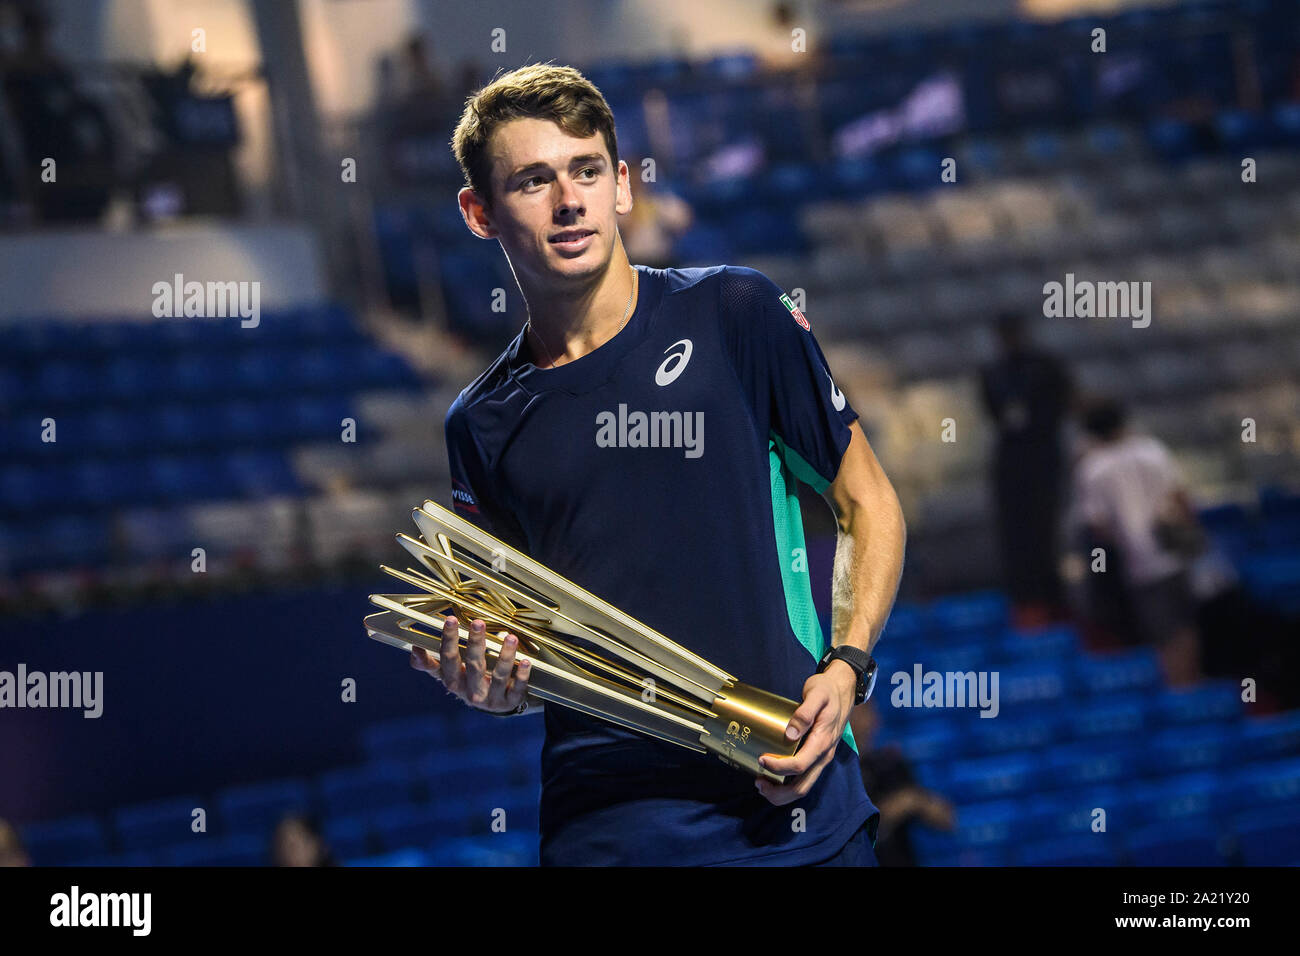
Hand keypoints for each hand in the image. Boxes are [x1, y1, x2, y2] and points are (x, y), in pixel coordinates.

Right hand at [409, 615, 531, 713]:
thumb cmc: (467, 681)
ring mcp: (491, 698)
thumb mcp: (447, 675)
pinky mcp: (510, 702)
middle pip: (473, 666)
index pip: (448, 659)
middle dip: (476, 643)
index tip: (450, 619)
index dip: (448, 640)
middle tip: (478, 622)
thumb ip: (430, 664)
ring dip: (505, 657)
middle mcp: (471, 692)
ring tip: (511, 637)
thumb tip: (413, 650)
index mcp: (453, 681)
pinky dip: (522, 676)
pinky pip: (517, 689)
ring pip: (499, 677)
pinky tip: (526, 661)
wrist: (491, 704)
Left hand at [754, 660, 856, 805]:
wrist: (843, 690)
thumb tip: (790, 733)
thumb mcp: (817, 694)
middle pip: (802, 787)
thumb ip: (805, 713)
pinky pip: (804, 778)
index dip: (779, 767)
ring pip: (804, 786)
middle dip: (779, 793)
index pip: (800, 764)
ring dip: (782, 792)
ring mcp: (821, 758)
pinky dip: (787, 784)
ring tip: (762, 784)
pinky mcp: (817, 756)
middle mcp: (824, 755)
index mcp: (823, 742)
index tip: (761, 759)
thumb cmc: (827, 690)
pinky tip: (772, 776)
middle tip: (758, 784)